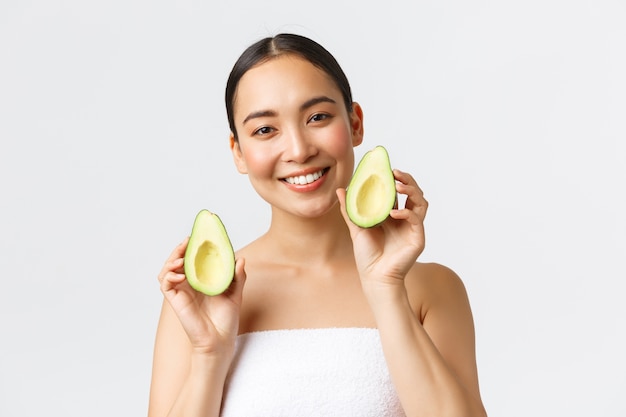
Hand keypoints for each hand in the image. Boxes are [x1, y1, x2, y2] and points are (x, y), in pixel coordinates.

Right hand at [157, 237, 245, 354]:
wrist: (220, 340)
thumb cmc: (226, 319)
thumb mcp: (235, 293)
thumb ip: (238, 276)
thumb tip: (241, 258)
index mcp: (202, 280)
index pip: (193, 258)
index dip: (192, 246)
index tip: (198, 235)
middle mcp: (189, 284)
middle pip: (178, 261)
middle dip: (179, 249)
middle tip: (187, 241)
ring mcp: (181, 292)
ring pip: (167, 270)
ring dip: (171, 260)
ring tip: (181, 258)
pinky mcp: (176, 301)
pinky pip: (165, 285)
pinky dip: (169, 275)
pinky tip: (179, 274)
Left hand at [337, 169, 427, 285]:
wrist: (374, 277)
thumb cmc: (367, 255)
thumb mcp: (356, 227)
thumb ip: (350, 209)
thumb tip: (341, 190)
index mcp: (393, 215)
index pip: (399, 192)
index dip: (396, 179)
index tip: (387, 168)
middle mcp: (405, 219)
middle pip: (414, 193)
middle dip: (407, 180)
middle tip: (396, 173)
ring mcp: (413, 228)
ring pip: (421, 202)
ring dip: (412, 191)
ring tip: (398, 186)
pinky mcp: (418, 238)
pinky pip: (416, 219)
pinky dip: (406, 212)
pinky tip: (393, 213)